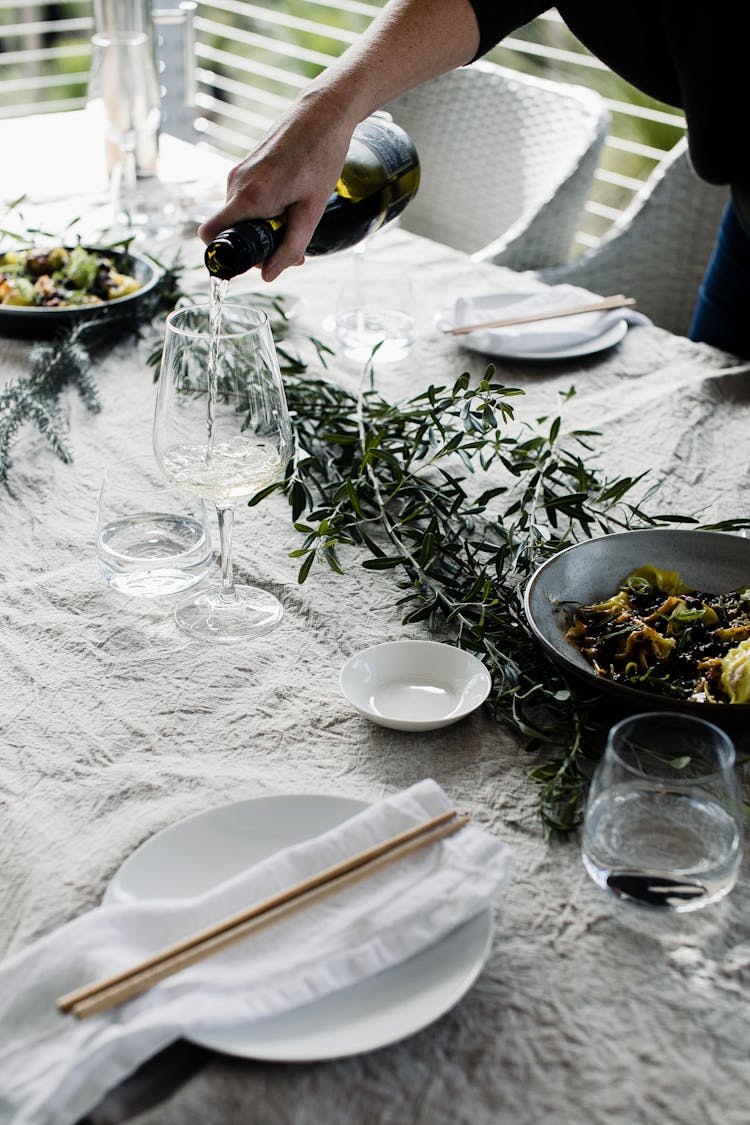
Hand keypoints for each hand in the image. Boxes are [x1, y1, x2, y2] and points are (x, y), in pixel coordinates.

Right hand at [197, 93, 357, 281]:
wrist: (323, 113)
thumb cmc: (321, 158)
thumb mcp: (311, 211)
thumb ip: (290, 247)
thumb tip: (268, 277)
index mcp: (248, 198)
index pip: (210, 236)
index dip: (225, 256)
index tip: (253, 260)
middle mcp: (236, 184)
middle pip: (230, 231)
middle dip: (255, 246)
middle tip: (290, 247)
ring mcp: (238, 173)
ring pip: (240, 216)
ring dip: (262, 228)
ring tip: (296, 220)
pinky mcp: (246, 167)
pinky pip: (246, 200)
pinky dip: (263, 211)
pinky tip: (290, 205)